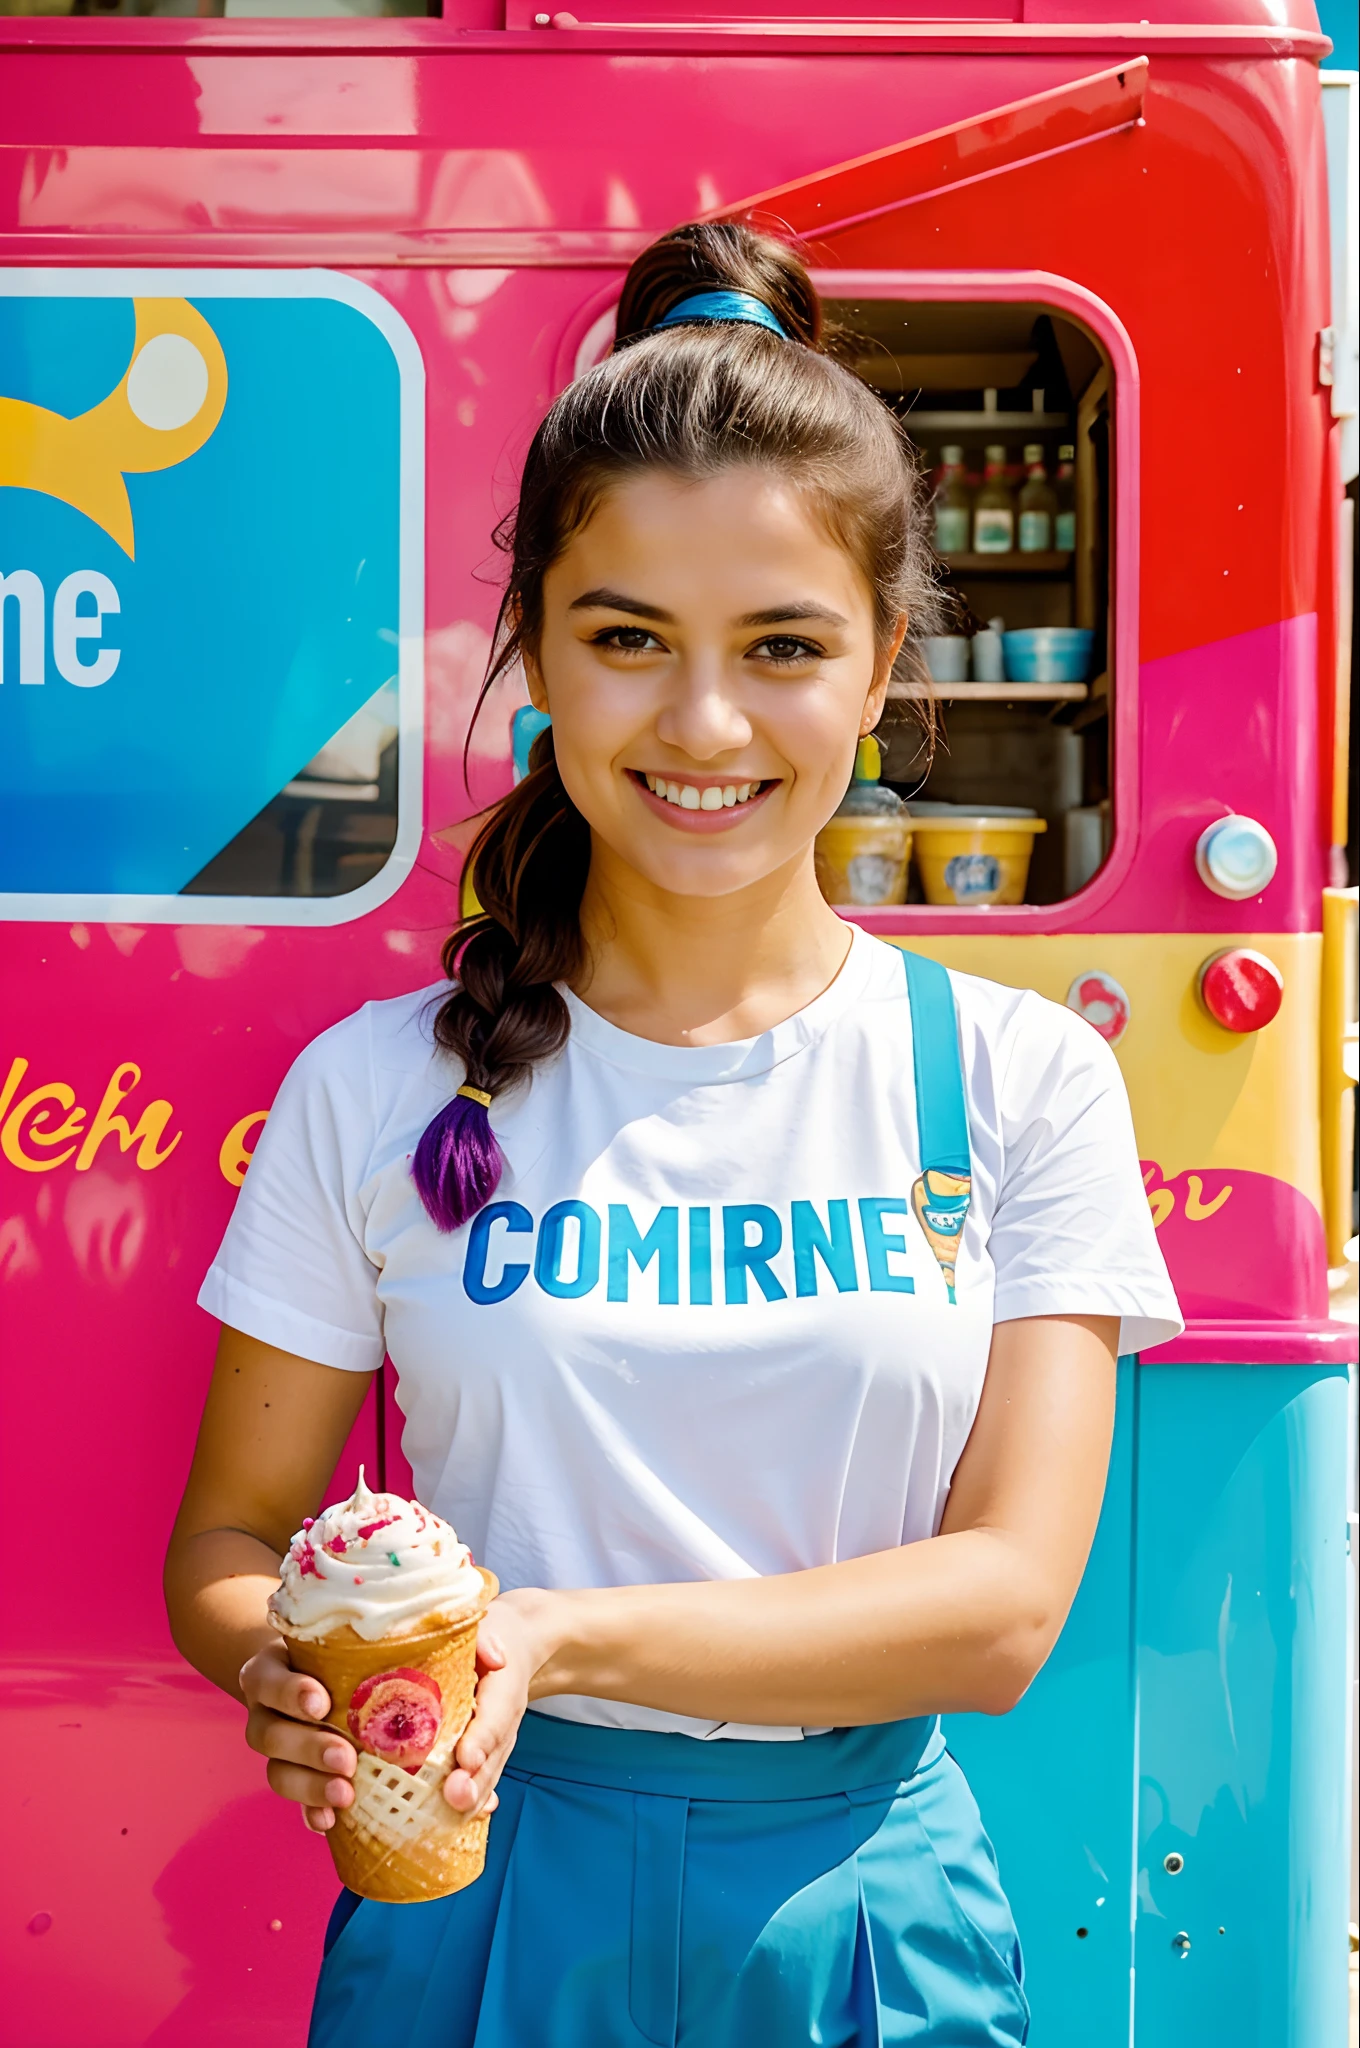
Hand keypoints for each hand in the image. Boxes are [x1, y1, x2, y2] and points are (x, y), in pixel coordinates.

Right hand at [241, 1638, 355, 1834]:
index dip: (291, 1694)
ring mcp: (274, 1748)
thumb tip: (424, 1636)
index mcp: (268, 1673)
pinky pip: (293, 1802)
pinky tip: (329, 1820)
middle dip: (310, 1749)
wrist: (304, 1673)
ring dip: (311, 1786)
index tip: (321, 1704)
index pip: (267, 1681)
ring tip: (345, 1794)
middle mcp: (264, 1712)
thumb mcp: (332, 1639)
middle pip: (270, 1735)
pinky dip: (310, 1812)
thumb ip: (357, 1644)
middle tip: (346, 1759)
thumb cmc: (331, 1651)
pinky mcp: (290, 1776)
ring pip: (277, 1772)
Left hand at [442, 1588, 563, 1822]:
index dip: (482, 1738)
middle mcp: (504, 1717)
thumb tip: (494, 1655)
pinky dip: (475, 1800)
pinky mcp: (489, 1748)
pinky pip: (484, 1777)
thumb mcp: (489, 1622)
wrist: (521, 1641)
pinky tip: (460, 1819)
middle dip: (474, 1780)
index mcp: (504, 1683)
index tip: (467, 1758)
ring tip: (454, 1812)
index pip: (495, 1714)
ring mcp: (499, 1737)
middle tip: (455, 1797)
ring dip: (473, 1796)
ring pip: (488, 1772)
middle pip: (492, 1754)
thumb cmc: (495, 1632)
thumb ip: (487, 1635)